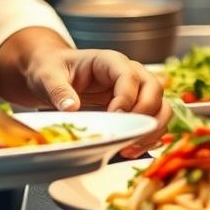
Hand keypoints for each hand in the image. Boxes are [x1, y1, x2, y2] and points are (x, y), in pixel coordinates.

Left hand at [22, 46, 170, 157]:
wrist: (52, 73)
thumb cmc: (52, 68)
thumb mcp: (48, 76)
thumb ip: (58, 90)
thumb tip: (71, 108)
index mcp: (108, 60)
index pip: (129, 76)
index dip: (126, 98)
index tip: (115, 116)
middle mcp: (128, 72)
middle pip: (154, 89)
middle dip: (146, 115)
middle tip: (129, 136)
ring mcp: (135, 90)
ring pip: (161, 107)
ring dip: (153, 130)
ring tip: (131, 148)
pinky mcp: (134, 107)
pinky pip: (153, 121)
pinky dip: (149, 137)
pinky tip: (132, 149)